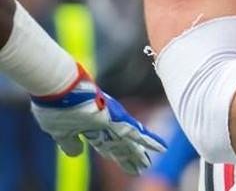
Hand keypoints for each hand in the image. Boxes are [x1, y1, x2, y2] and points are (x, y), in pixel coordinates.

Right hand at [31, 67, 166, 174]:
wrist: (58, 87)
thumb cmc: (55, 106)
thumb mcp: (60, 131)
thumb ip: (70, 142)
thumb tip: (76, 153)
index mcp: (90, 126)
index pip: (104, 144)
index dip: (113, 154)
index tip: (119, 161)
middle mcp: (104, 123)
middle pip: (119, 144)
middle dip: (128, 156)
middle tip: (141, 167)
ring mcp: (113, 119)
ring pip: (130, 141)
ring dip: (139, 153)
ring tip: (148, 163)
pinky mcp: (118, 118)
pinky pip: (137, 132)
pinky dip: (149, 141)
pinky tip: (161, 149)